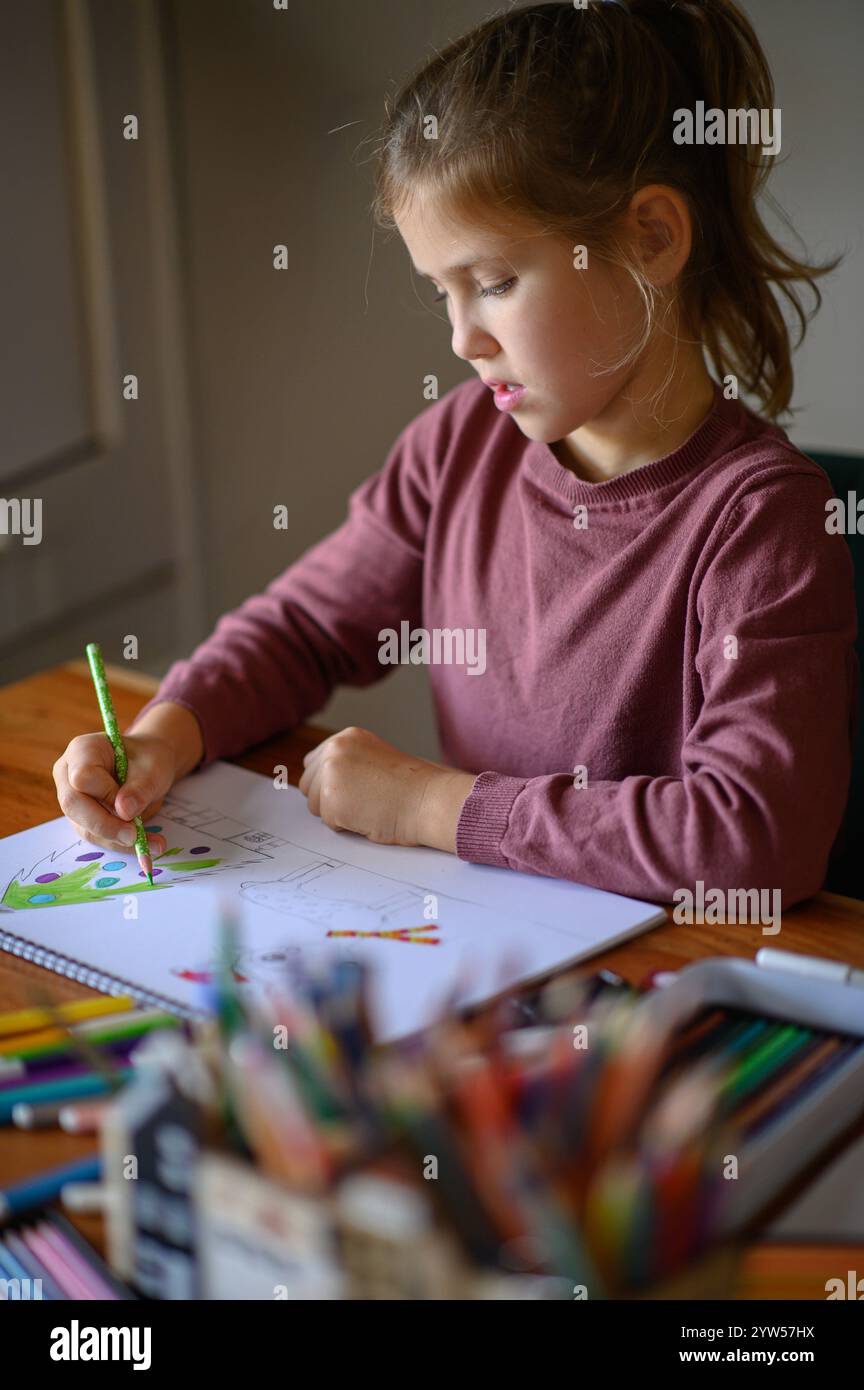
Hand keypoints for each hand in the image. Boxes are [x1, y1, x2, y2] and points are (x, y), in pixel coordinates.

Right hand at [53, 732, 172, 855]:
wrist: (149, 766)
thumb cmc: (148, 759)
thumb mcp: (153, 768)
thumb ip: (140, 788)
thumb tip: (124, 813)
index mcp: (82, 750)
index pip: (82, 777)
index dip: (106, 795)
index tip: (130, 806)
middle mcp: (68, 774)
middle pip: (74, 805)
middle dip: (106, 825)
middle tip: (136, 837)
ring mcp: (73, 798)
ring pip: (84, 827)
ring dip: (118, 840)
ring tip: (154, 843)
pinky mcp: (82, 819)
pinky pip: (96, 836)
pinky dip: (121, 844)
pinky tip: (146, 845)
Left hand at [297, 726, 474, 851]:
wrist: (429, 799)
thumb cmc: (411, 787)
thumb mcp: (374, 759)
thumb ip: (346, 764)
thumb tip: (317, 783)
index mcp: (346, 738)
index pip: (313, 763)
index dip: (329, 783)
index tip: (350, 790)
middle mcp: (334, 750)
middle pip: (308, 785)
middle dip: (328, 799)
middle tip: (361, 801)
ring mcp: (331, 773)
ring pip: (314, 805)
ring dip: (337, 813)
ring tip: (368, 807)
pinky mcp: (332, 799)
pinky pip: (328, 822)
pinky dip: (346, 826)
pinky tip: (369, 816)